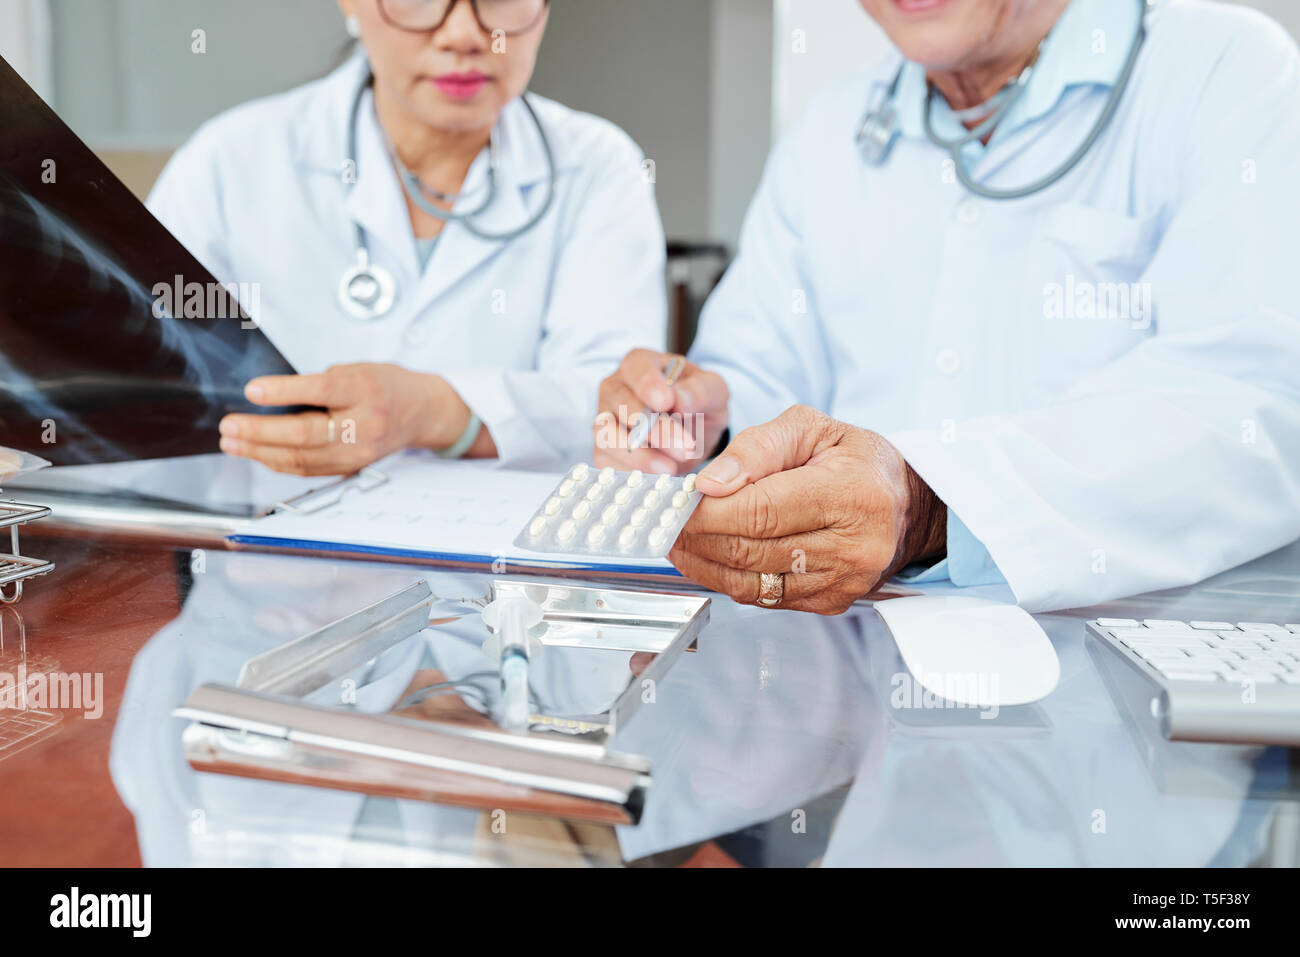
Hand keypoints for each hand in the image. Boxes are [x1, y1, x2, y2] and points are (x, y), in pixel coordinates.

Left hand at [218, 363, 487, 474]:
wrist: (420, 412)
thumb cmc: (386, 385)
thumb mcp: (358, 369)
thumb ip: (320, 382)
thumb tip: (270, 395)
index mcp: (367, 391)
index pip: (322, 392)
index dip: (283, 392)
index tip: (252, 390)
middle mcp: (365, 425)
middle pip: (306, 434)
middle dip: (260, 432)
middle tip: (230, 426)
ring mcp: (358, 452)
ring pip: (302, 458)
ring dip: (261, 452)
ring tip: (233, 442)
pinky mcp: (350, 467)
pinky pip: (308, 469)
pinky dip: (278, 462)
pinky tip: (258, 453)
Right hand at [592, 348, 728, 474]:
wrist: (694, 431)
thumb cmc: (698, 403)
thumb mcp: (713, 391)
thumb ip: (701, 390)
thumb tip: (680, 400)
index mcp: (640, 364)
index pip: (636, 367)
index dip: (648, 385)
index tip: (666, 402)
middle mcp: (615, 389)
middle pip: (621, 405)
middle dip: (654, 429)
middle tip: (685, 447)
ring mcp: (605, 420)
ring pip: (607, 436)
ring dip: (640, 455)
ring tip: (671, 469)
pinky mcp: (604, 451)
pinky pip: (607, 463)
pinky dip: (630, 473)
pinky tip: (655, 480)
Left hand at [668, 405, 946, 614]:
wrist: (902, 505)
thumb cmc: (854, 460)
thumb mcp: (810, 428)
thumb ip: (757, 448)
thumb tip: (709, 483)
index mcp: (851, 493)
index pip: (761, 510)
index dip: (708, 511)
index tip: (676, 502)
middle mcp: (854, 545)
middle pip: (751, 549)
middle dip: (697, 537)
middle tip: (664, 522)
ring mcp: (843, 581)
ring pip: (752, 582)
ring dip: (703, 563)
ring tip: (676, 541)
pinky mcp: (832, 603)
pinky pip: (764, 598)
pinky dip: (728, 579)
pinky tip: (708, 558)